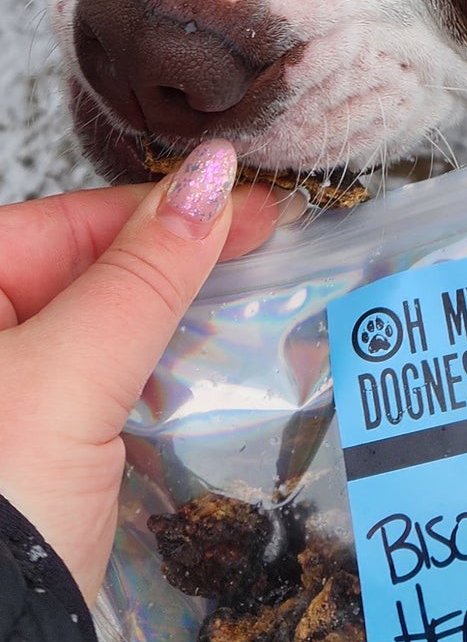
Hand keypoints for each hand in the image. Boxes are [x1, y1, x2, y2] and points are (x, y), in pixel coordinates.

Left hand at [0, 146, 285, 607]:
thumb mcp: (70, 373)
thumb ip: (145, 273)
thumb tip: (211, 175)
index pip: (69, 222)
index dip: (166, 214)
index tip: (253, 208)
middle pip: (85, 276)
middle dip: (173, 272)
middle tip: (266, 256)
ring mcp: (4, 409)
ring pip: (97, 339)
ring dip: (169, 333)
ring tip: (252, 319)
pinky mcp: (31, 465)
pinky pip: (97, 400)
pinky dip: (149, 392)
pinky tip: (202, 390)